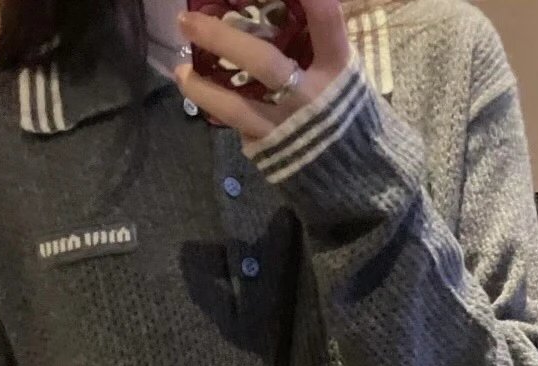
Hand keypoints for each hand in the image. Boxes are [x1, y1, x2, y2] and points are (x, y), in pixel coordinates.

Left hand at [175, 0, 350, 140]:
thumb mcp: (346, 75)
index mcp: (338, 69)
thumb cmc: (350, 114)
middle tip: (187, 19)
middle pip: (262, 62)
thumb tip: (294, 8)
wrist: (358, 177)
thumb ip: (322, 45)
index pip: (325, 18)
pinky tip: (193, 86)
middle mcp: (310, 96)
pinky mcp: (272, 149)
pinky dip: (213, 105)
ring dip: (202, 86)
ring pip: (237, 106)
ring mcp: (287, 126)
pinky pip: (237, 125)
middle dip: (221, 38)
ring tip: (179, 70)